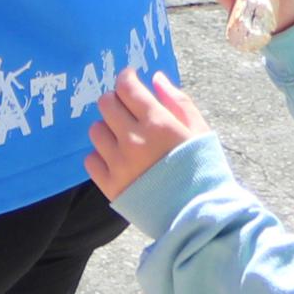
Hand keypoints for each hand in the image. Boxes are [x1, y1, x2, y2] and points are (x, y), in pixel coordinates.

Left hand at [83, 69, 206, 200]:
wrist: (197, 216)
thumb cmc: (202, 169)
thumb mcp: (199, 131)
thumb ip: (178, 101)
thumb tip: (156, 78)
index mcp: (157, 123)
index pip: (126, 87)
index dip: (126, 78)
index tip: (130, 80)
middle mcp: (133, 140)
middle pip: (105, 104)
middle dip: (116, 101)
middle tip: (127, 109)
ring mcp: (118, 163)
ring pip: (95, 130)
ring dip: (108, 129)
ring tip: (123, 138)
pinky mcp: (110, 186)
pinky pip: (90, 160)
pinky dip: (101, 157)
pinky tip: (117, 160)